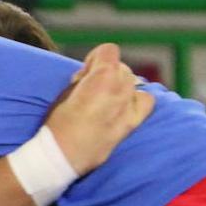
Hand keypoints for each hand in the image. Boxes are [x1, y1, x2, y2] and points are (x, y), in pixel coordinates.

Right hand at [45, 43, 153, 173]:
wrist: (63, 155)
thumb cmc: (58, 124)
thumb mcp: (64, 92)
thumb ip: (82, 80)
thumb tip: (90, 77)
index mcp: (102, 76)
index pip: (109, 50)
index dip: (95, 59)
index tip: (85, 73)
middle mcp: (121, 87)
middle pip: (122, 68)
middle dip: (108, 74)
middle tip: (92, 90)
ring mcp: (130, 105)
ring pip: (133, 83)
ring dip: (120, 87)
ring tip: (106, 101)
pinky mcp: (133, 122)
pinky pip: (147, 101)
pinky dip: (137, 100)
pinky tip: (124, 107)